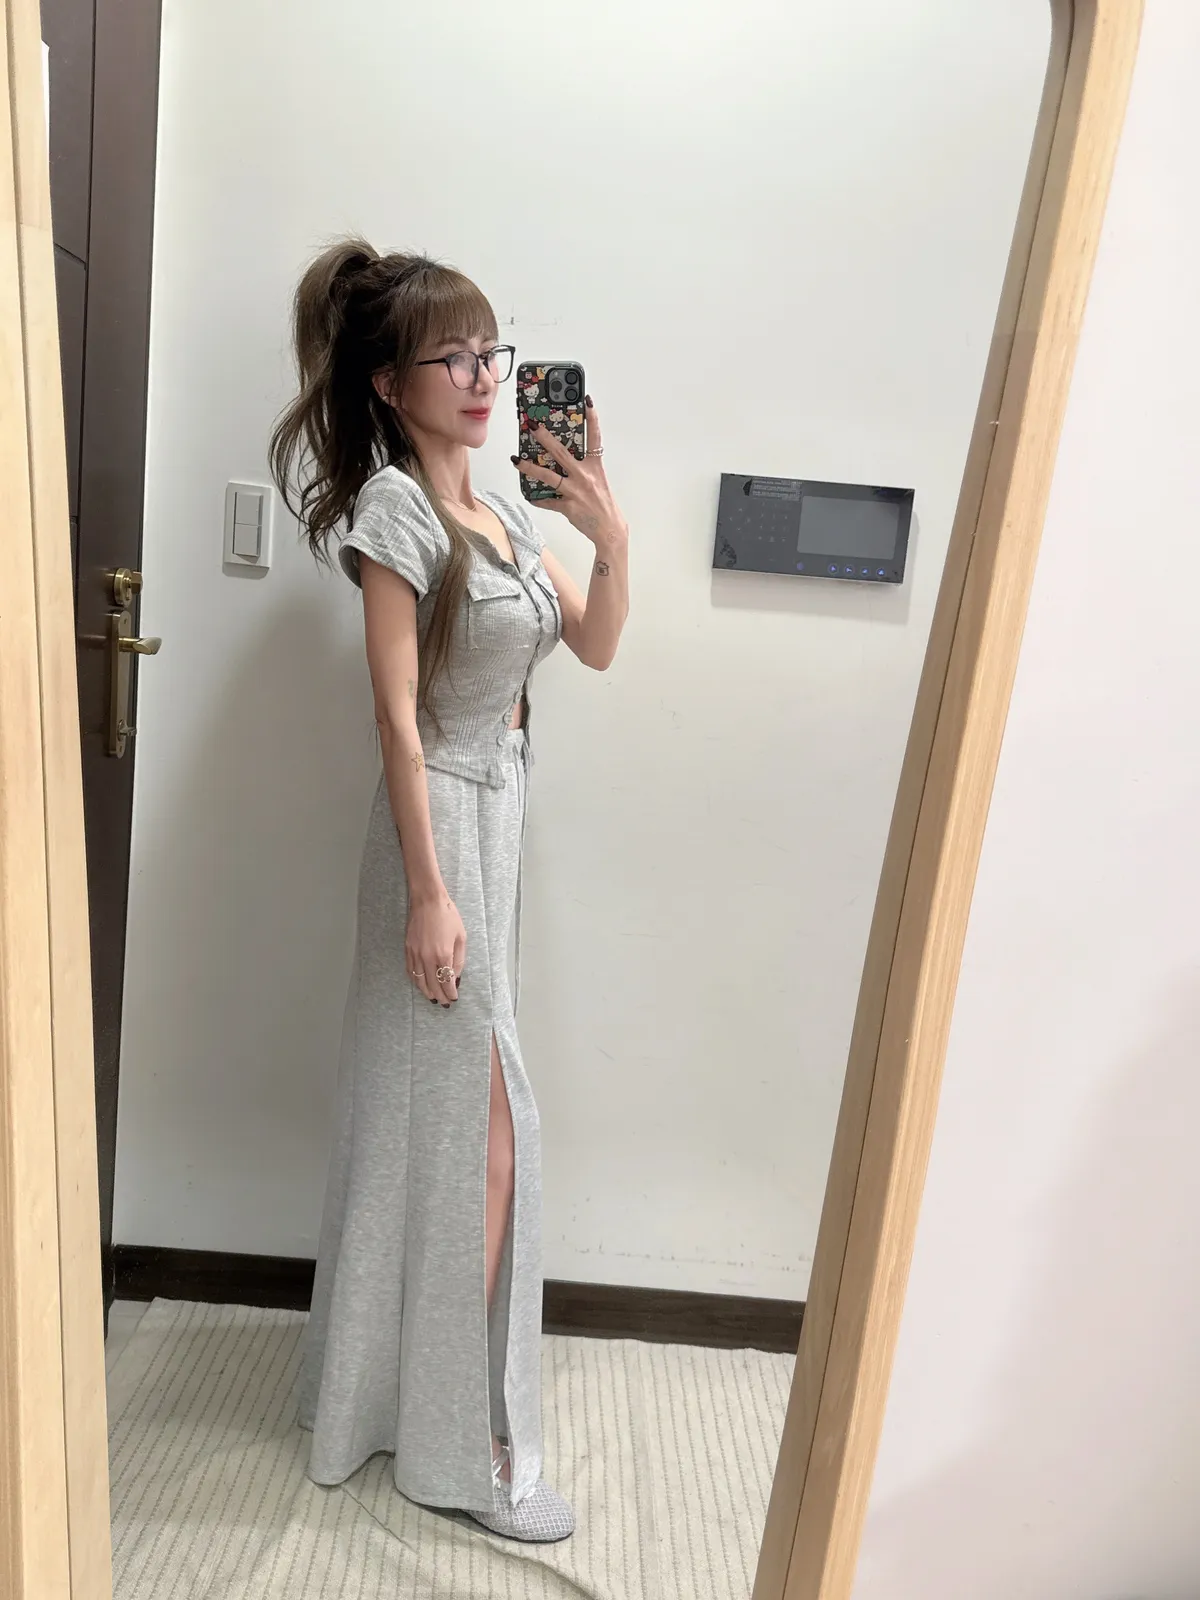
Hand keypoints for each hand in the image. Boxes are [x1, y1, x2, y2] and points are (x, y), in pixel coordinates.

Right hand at [406, 892, 465, 1007]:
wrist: (428, 901)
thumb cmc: (448, 916)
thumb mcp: (461, 937)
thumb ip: (459, 960)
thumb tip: (455, 977)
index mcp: (443, 954)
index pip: (447, 981)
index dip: (451, 992)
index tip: (454, 998)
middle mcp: (427, 957)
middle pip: (433, 984)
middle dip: (440, 996)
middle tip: (445, 1003)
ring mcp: (415, 954)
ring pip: (419, 980)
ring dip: (426, 992)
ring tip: (433, 998)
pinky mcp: (408, 949)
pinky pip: (410, 971)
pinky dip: (415, 981)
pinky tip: (420, 984)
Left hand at [514, 396, 627, 547]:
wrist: (611, 531)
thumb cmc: (605, 506)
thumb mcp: (598, 482)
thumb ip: (584, 469)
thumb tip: (565, 461)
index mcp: (595, 467)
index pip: (595, 437)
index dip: (592, 418)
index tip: (587, 401)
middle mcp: (585, 476)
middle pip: (561, 452)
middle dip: (544, 437)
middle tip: (531, 425)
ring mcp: (576, 491)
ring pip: (548, 476)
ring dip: (529, 467)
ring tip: (516, 460)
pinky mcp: (568, 507)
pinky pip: (548, 502)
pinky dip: (538, 500)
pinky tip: (529, 496)